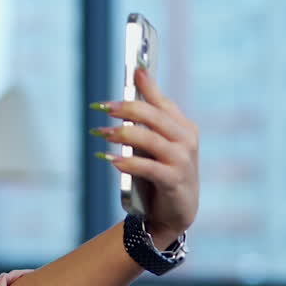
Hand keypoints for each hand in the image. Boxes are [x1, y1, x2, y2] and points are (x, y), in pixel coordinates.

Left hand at [91, 67, 199, 242]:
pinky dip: (128, 162)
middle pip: (155, 117)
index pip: (163, 102)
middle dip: (127, 108)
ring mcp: (182, 161)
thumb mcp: (159, 145)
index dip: (147, 86)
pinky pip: (148, 168)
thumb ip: (150, 120)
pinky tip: (111, 160)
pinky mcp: (173, 181)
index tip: (133, 70)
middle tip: (103, 107)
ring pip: (150, 140)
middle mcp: (186, 141)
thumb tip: (135, 87)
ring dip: (122, 134)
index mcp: (183, 128)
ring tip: (99, 133)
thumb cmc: (163, 174)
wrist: (175, 214)